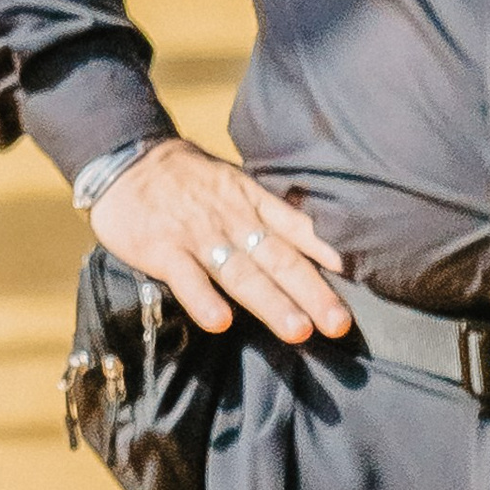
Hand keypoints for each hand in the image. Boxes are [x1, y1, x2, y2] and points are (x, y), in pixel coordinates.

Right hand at [90, 140, 350, 340]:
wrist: (127, 158)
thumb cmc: (187, 179)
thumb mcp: (234, 184)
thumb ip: (267, 213)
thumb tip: (313, 239)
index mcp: (252, 202)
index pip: (298, 229)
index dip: (329, 252)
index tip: (362, 276)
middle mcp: (232, 220)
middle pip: (278, 259)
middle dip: (311, 293)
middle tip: (339, 324)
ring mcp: (197, 236)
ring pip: (240, 273)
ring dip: (270, 303)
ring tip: (298, 331)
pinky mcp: (162, 249)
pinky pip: (185, 278)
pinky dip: (203, 300)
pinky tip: (221, 323)